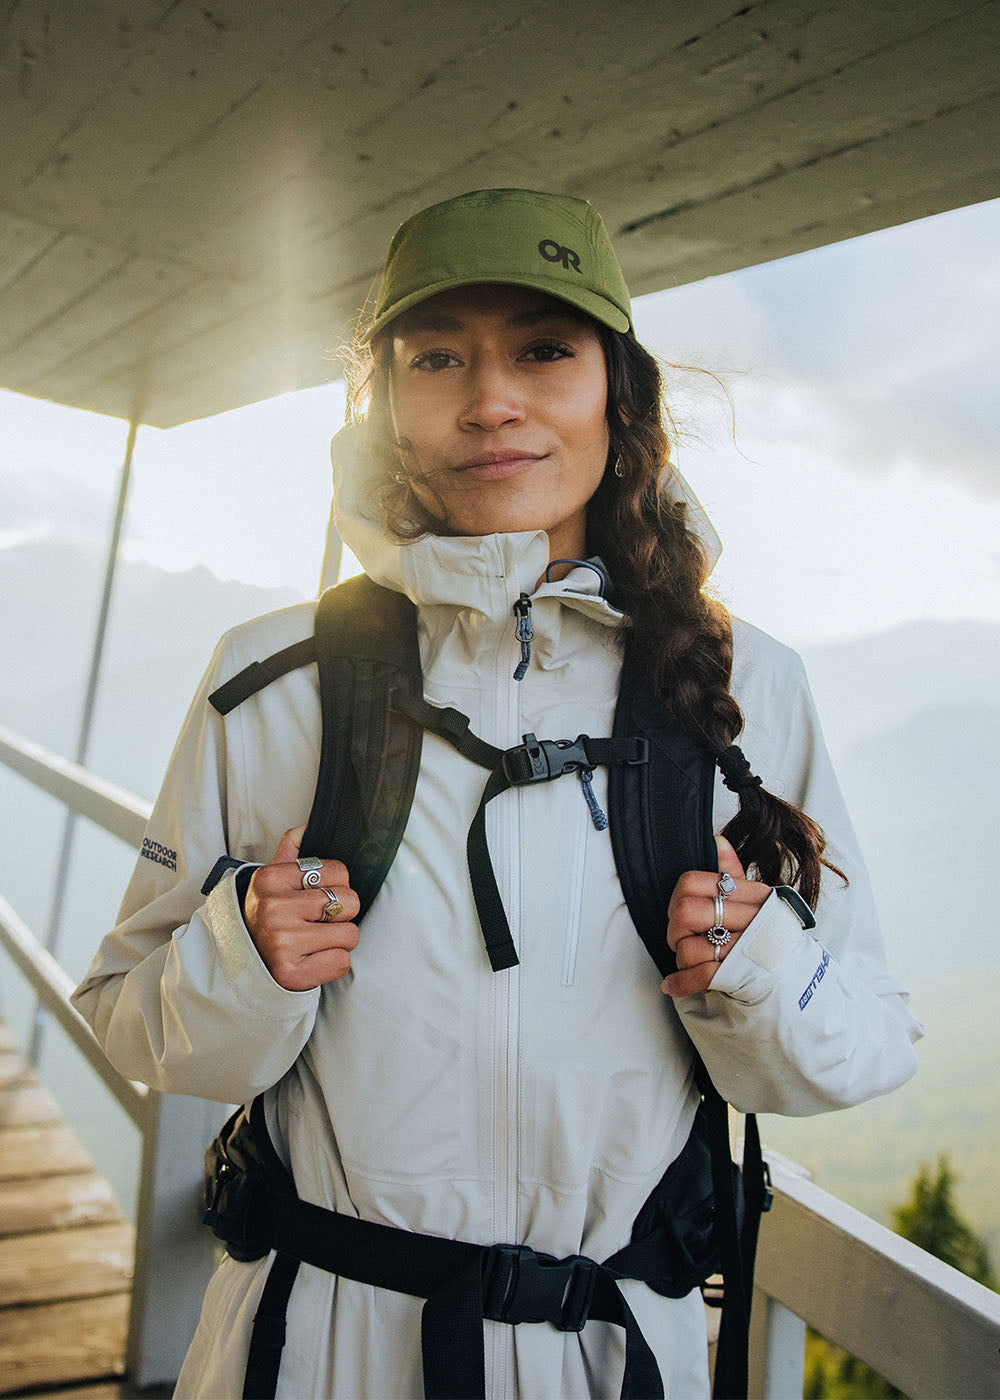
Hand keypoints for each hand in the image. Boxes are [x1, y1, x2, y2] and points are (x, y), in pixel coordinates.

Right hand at [243, 825, 359, 989]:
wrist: (242, 963)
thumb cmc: (267, 917)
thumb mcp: (271, 880)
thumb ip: (290, 850)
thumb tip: (308, 824)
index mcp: (270, 878)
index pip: (340, 871)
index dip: (336, 885)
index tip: (315, 897)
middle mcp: (273, 908)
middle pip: (349, 902)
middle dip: (341, 914)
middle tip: (317, 921)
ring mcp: (281, 942)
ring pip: (350, 935)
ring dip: (338, 941)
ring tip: (313, 941)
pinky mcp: (291, 973)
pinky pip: (342, 962)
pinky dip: (332, 963)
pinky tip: (311, 959)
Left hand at [660, 836, 770, 997]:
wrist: (796, 978)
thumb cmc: (770, 935)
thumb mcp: (757, 901)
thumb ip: (733, 873)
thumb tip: (717, 840)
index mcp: (752, 895)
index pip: (692, 883)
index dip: (677, 898)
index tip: (680, 911)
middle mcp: (750, 918)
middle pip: (685, 913)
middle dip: (675, 931)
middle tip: (683, 939)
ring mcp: (745, 948)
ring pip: (689, 947)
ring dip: (682, 959)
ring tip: (692, 961)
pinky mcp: (741, 976)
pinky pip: (699, 976)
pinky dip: (681, 983)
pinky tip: (674, 985)